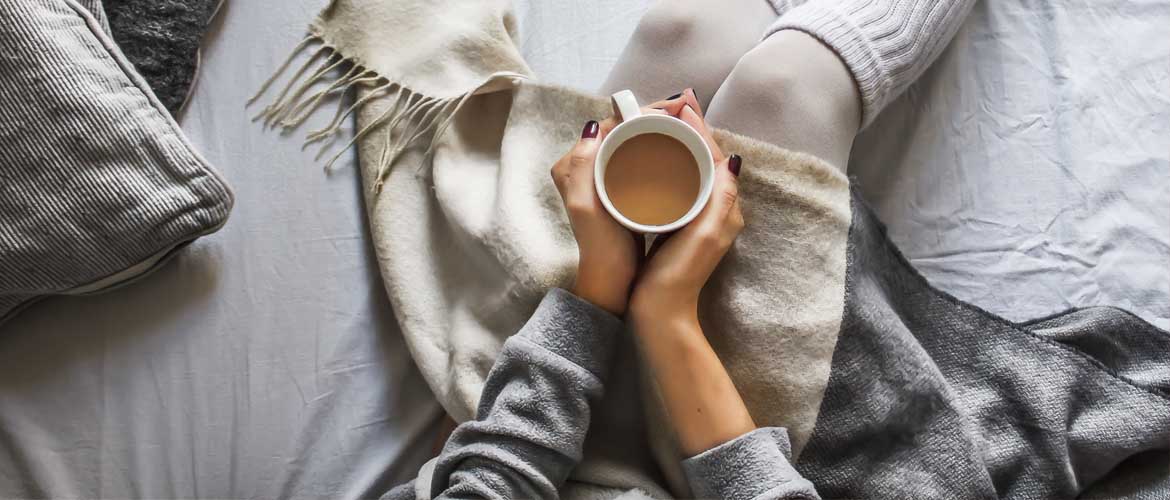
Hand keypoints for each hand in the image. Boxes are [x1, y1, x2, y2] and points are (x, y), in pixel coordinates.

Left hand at [551, 90, 717, 315]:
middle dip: (653, 116)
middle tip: (686, 113)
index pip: (609, 123)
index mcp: (573, 166)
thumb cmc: (600, 247)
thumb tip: (595, 126)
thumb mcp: (584, 205)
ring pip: (632, 142)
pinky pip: (637, 158)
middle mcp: (584, 167)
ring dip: (657, 130)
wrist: (610, 281)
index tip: (673, 109)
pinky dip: (656, 149)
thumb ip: (582, 166)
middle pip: (622, 129)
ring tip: (685, 126)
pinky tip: (676, 149)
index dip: (641, 111)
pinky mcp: (619, 190)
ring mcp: (602, 178)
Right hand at [629, 106, 742, 324]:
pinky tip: (654, 161)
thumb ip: (719, 198)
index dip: (700, 129)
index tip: (681, 105)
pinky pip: (682, 186)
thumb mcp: (703, 234)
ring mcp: (700, 219)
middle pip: (707, 160)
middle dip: (691, 133)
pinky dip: (671, 166)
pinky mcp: (683, 227)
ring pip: (694, 171)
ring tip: (660, 126)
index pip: (716, 157)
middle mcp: (718, 211)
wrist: (662, 314)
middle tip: (669, 108)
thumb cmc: (678, 276)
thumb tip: (731, 159)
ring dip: (681, 147)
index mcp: (724, 209)